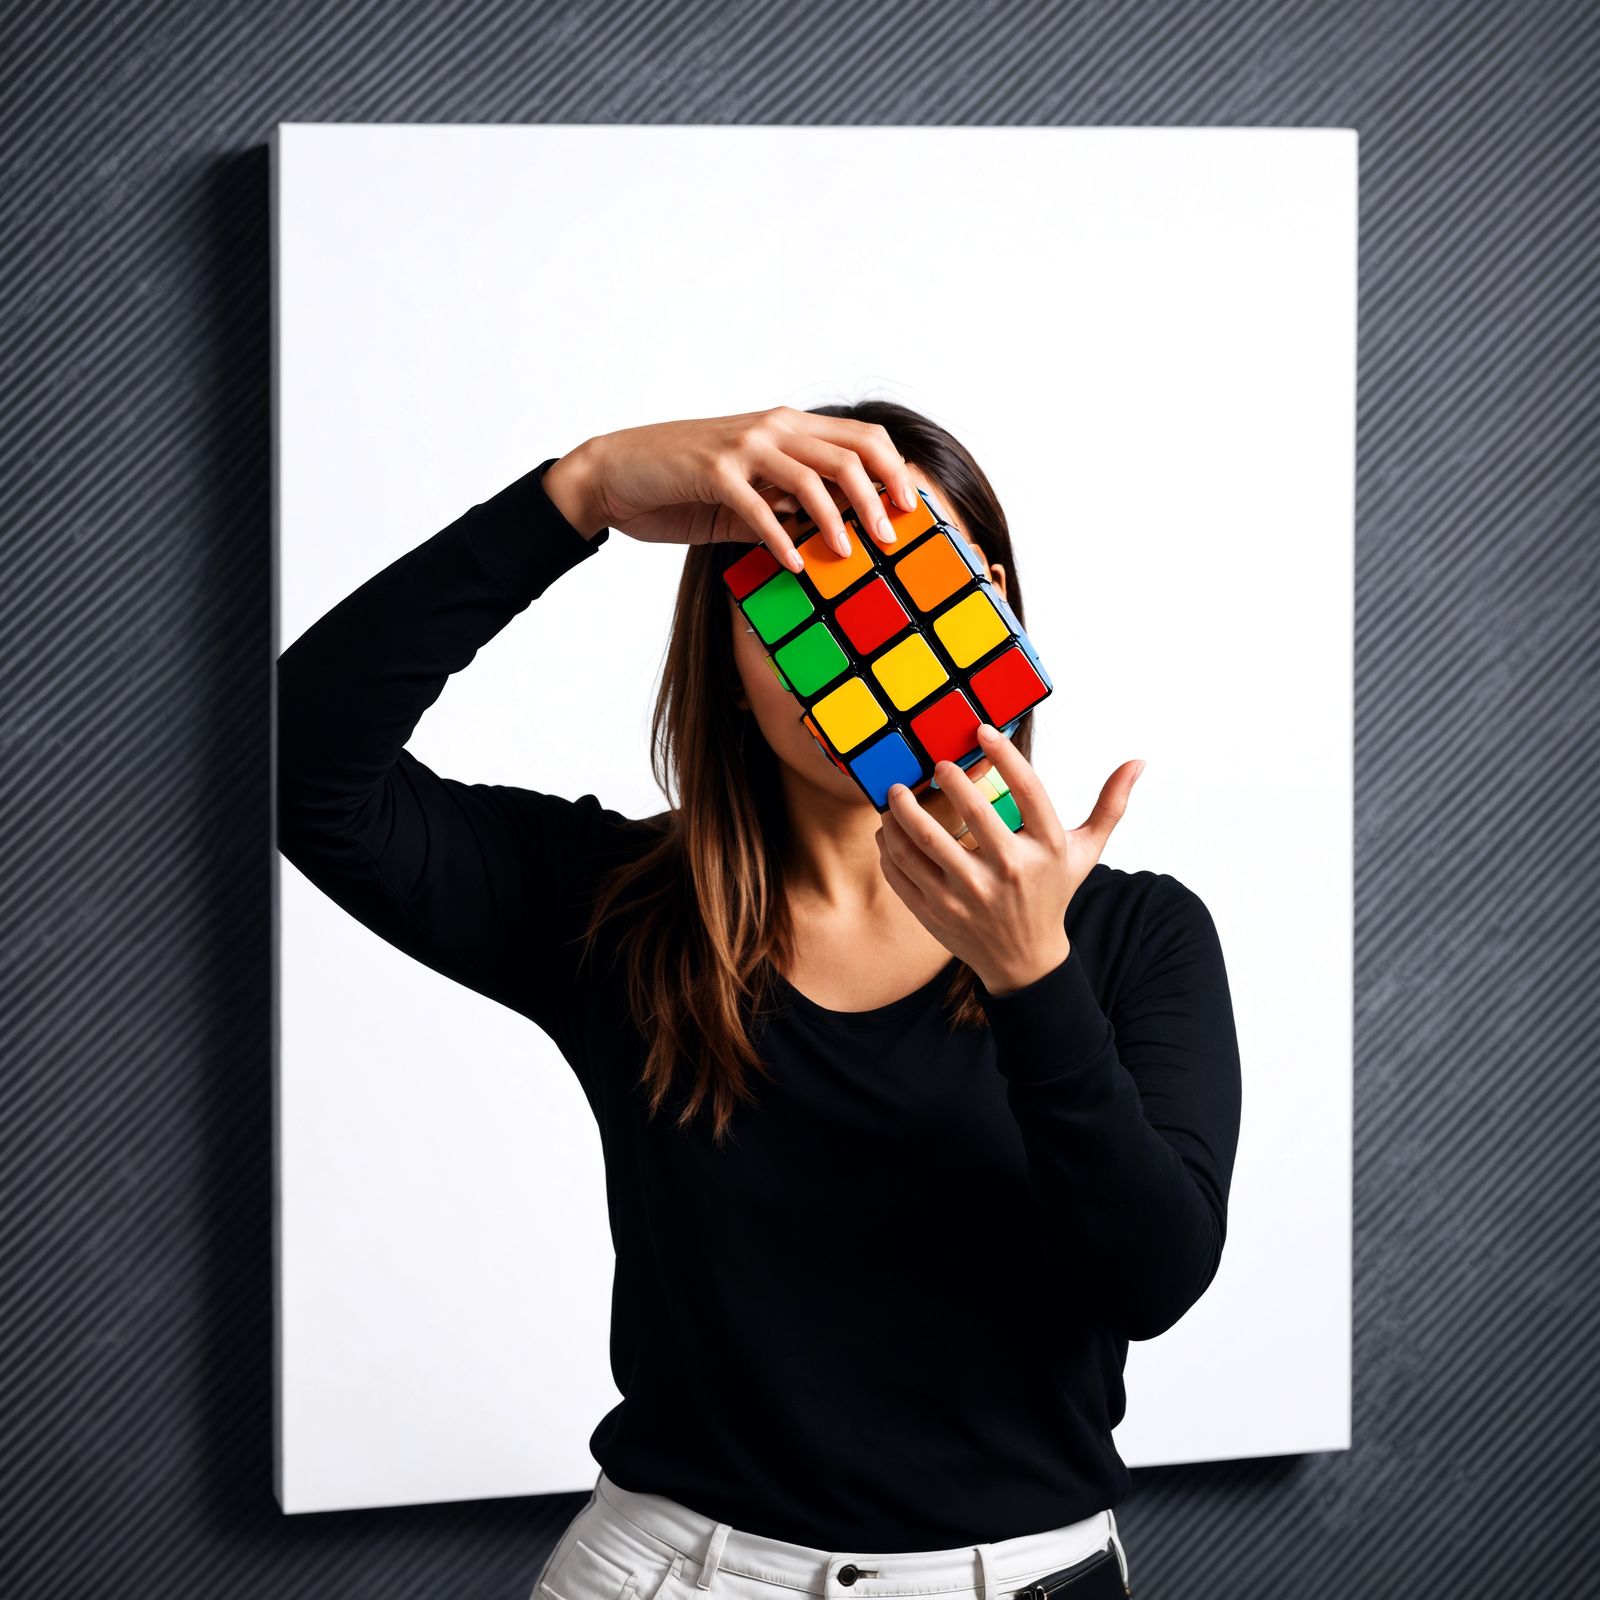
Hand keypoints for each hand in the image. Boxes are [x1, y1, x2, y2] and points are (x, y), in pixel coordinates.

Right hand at [540, 406, 920, 567]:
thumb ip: (785, 510)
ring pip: (813, 475)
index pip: (862, 437)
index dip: (894, 470)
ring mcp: (743, 446)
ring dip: (838, 519)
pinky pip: (758, 506)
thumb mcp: (746, 498)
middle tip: (891, 539)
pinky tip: (795, 566)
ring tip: (849, 554)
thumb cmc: (682, 485)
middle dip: (879, 498)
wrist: (617, 472)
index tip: (911, 509)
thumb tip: (829, 540)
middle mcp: (773, 427)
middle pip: (850, 454)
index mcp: (787, 427)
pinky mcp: (712, 471)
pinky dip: (781, 538)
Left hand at [875, 724, 1145, 996]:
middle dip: (949, 780)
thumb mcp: (1085, 852)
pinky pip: (904, 872)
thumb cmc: (1052, 893)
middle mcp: (1009, 871)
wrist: (1025, 961)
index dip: (1004, 756)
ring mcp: (969, 895)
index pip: (1028, 790)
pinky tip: (888, 827)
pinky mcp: (937, 912)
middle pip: (972, 814)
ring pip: (925, 843)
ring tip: (895, 792)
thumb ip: (1109, 806)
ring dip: (903, 811)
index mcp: (1045, 848)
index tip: (983, 730)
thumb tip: (1138, 762)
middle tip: (936, 764)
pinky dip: (890, 846)